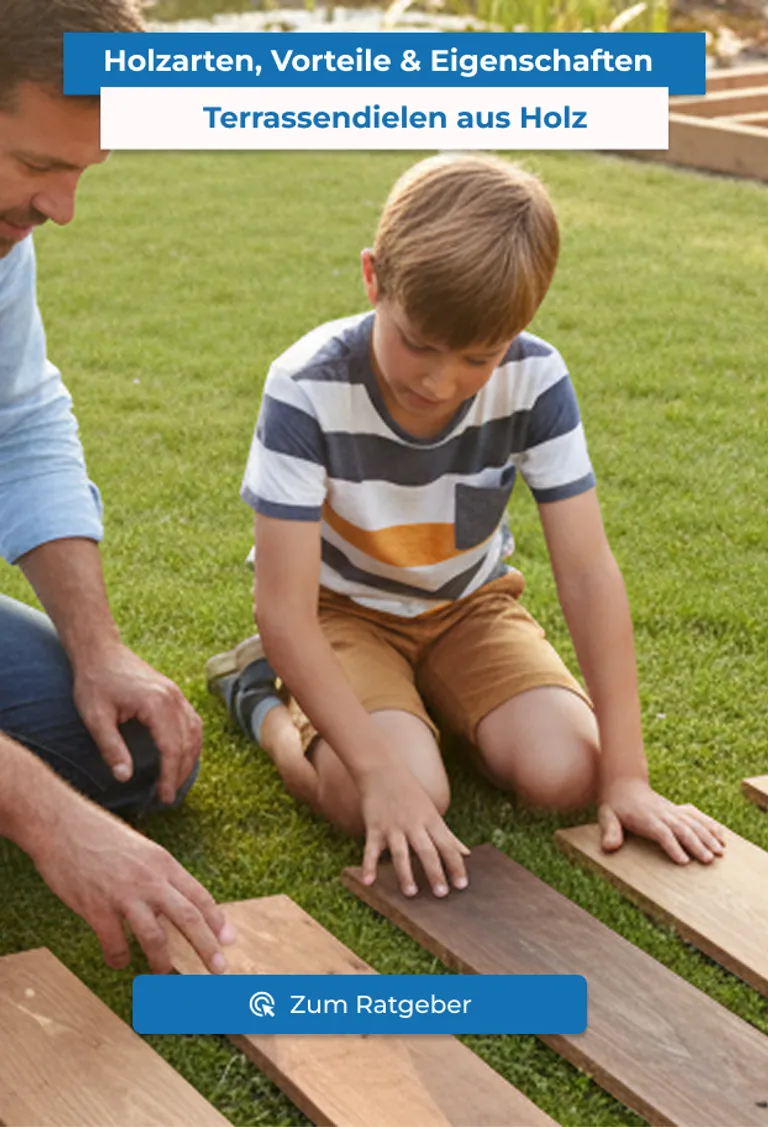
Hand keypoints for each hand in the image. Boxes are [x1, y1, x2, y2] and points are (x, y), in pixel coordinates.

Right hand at [31, 794, 233, 973]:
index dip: (216, 920)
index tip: (229, 939)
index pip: (198, 895)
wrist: (62, 824)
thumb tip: (171, 905)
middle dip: (207, 947)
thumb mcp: (140, 849)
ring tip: (163, 973)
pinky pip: (114, 944)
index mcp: (163, 862)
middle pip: (188, 917)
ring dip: (162, 961)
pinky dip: (118, 958)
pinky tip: (117, 962)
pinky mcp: (96, 907)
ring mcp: (124, 894)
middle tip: (219, 971)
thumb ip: (157, 876)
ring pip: (154, 937)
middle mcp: (150, 878)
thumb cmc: (99, 835)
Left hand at [73, 642, 202, 804]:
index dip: (170, 775)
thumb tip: (125, 778)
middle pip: (188, 742)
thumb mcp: (95, 717)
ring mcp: (176, 694)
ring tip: (176, 781)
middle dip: (181, 772)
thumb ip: (111, 748)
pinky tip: (182, 755)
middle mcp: (173, 698)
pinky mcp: (173, 693)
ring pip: (195, 732)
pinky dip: (191, 742)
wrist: (100, 651)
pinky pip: (192, 721)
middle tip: (168, 796)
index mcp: (156, 704)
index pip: (172, 748)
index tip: (163, 796)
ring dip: (190, 758)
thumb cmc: (94, 682)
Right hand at [360, 764, 469, 897]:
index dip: (456, 866)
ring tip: (411, 893)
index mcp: (431, 820)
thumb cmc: (411, 793)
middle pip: (427, 850)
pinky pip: (371, 849)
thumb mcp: (432, 812)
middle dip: (435, 872)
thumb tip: (467, 854)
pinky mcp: (374, 827)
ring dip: (406, 873)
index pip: (447, 846)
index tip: (462, 886)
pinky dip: (369, 866)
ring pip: (400, 852)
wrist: (382, 770)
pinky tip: (369, 881)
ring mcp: (393, 826)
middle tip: (442, 894)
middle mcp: (413, 824)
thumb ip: (448, 835)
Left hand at [599, 777, 725, 863]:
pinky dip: (709, 824)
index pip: (662, 833)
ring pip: (693, 823)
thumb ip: (609, 831)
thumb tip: (609, 848)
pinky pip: (696, 816)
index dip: (673, 846)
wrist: (624, 782)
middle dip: (697, 845)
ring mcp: (672, 811)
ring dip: (708, 836)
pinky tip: (721, 835)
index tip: (683, 861)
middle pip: (682, 829)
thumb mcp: (606, 815)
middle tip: (709, 860)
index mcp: (646, 818)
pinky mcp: (677, 809)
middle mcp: (663, 814)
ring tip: (721, 851)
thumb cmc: (615, 804)